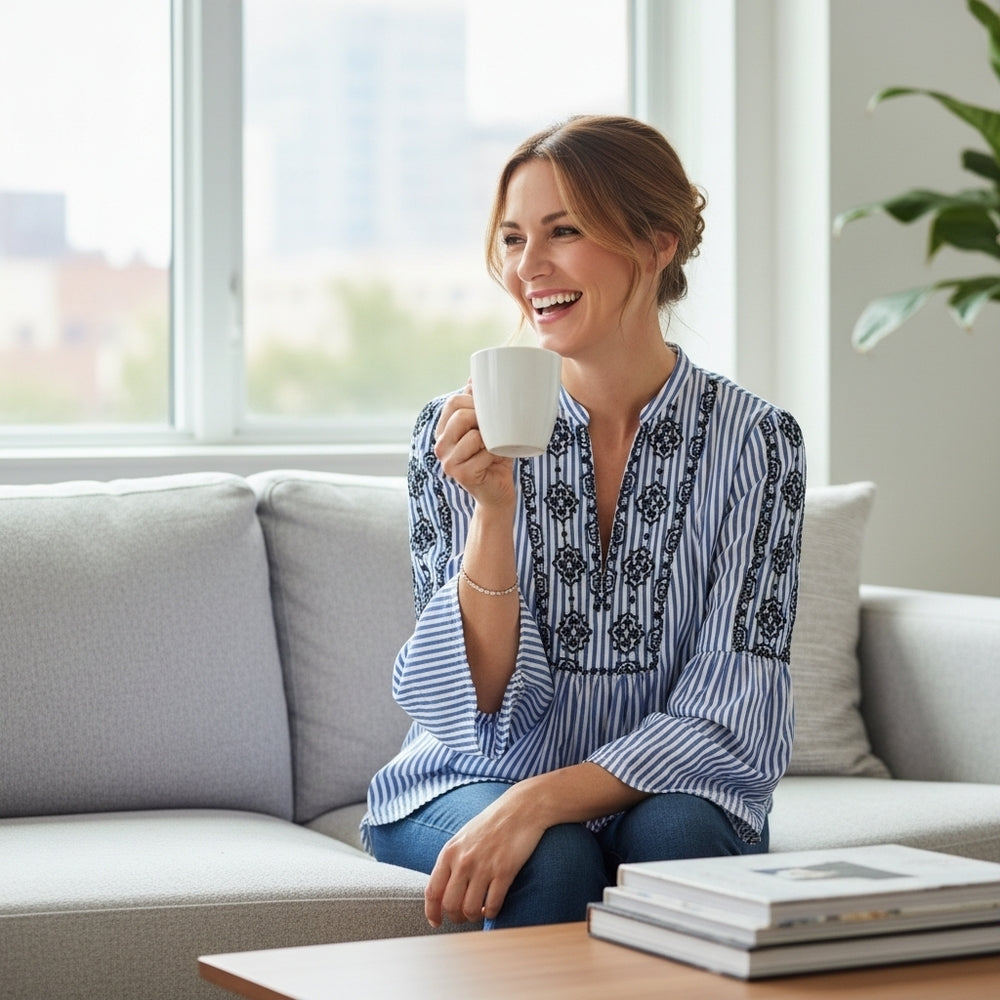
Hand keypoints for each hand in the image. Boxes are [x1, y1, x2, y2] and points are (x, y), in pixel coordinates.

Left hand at [424, 788, 544, 926]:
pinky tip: (493, 908)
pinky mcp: (504, 871)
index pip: (432, 891)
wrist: (521, 809)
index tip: (436, 921)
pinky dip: (492, 913)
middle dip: (456, 917)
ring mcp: (484, 867)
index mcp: (450, 852)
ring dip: (474, 917)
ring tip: (479, 912)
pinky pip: (493, 905)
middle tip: (463, 916)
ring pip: (470, 909)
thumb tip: (444, 887)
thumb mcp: (463, 837)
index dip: (432, 912)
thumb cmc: (492, 823)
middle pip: (450, 905)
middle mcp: (463, 861)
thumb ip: (452, 859)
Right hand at [434, 383, 515, 508]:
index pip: (454, 402)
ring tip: (495, 448)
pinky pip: (483, 453)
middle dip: (484, 419)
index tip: (490, 410)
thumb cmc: (495, 459)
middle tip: (497, 430)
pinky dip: (495, 455)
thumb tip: (474, 377)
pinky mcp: (458, 474)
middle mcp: (441, 444)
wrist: (497, 493)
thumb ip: (479, 406)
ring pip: (473, 435)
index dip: (475, 401)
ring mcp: (447, 461)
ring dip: (492, 440)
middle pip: (461, 415)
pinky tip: (495, 462)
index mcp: (444, 430)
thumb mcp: (488, 428)